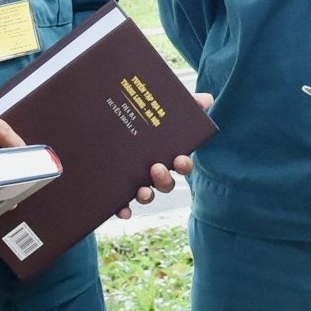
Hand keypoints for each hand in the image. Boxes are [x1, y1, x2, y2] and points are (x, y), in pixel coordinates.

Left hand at [118, 94, 207, 217]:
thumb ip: (185, 103)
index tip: (180, 159)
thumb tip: (207, 99)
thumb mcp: (159, 108)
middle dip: (164, 180)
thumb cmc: (140, 116)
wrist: (102, 123)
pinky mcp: (117, 190)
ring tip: (142, 190)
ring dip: (148, 196)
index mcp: (165, 153)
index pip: (182, 164)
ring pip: (147, 195)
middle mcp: (152, 171)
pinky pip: (122, 205)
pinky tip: (123, 210)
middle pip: (166, 183)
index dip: (184, 165)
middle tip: (156, 168)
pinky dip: (124, 210)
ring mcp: (135, 181)